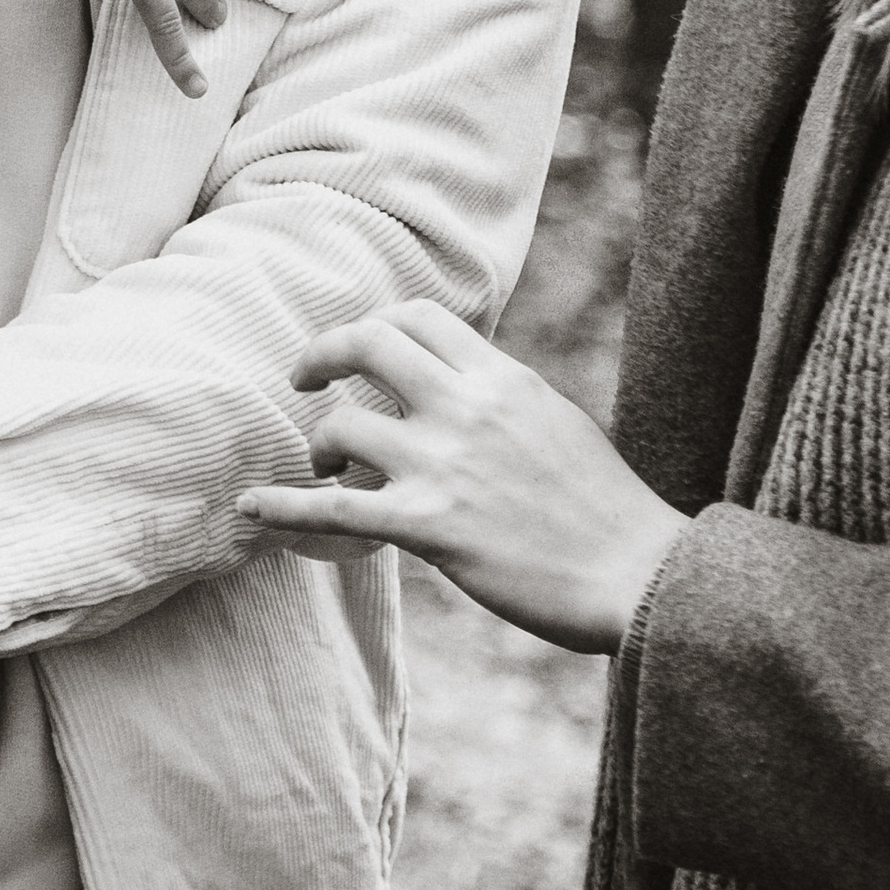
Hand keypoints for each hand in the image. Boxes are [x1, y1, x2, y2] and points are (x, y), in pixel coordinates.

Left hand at [236, 299, 688, 655]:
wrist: (640, 573)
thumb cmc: (606, 509)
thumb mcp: (555, 421)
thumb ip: (500, 396)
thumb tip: (458, 383)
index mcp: (501, 378)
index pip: (418, 317)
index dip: (375, 324)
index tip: (360, 348)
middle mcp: (466, 407)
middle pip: (366, 344)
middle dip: (323, 354)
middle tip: (305, 377)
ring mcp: (444, 465)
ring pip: (342, 425)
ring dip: (319, 444)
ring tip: (324, 467)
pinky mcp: (430, 526)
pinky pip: (334, 510)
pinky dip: (283, 506)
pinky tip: (250, 507)